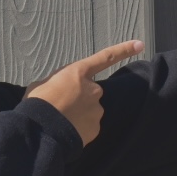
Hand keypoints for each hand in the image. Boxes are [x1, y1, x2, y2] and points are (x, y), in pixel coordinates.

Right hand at [26, 40, 143, 144]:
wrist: (39, 131)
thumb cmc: (37, 103)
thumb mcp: (42, 84)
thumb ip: (58, 82)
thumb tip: (61, 89)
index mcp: (78, 73)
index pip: (105, 58)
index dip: (123, 50)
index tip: (140, 44)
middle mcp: (93, 89)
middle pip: (90, 92)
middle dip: (79, 98)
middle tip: (60, 106)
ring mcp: (97, 110)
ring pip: (90, 110)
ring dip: (78, 114)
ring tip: (60, 119)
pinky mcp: (96, 128)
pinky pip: (88, 126)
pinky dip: (79, 128)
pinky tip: (66, 130)